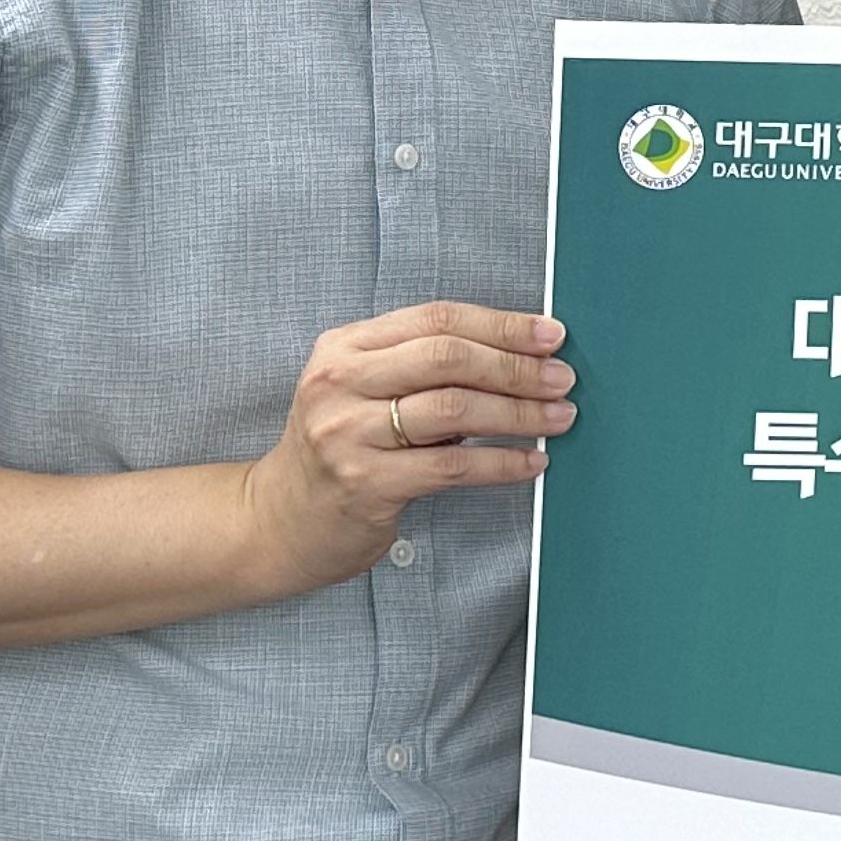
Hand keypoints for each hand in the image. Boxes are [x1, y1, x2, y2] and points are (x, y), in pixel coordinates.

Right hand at [240, 301, 577, 595]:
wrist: (279, 520)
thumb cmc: (339, 449)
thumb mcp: (361, 390)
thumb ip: (418, 365)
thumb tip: (517, 353)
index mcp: (343, 347)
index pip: (436, 319)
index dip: (500, 324)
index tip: (549, 334)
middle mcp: (340, 383)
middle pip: (448, 357)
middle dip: (516, 366)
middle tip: (562, 378)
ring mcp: (348, 434)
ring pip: (455, 408)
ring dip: (519, 412)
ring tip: (558, 417)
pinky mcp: (365, 483)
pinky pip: (452, 466)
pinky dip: (502, 462)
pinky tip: (531, 462)